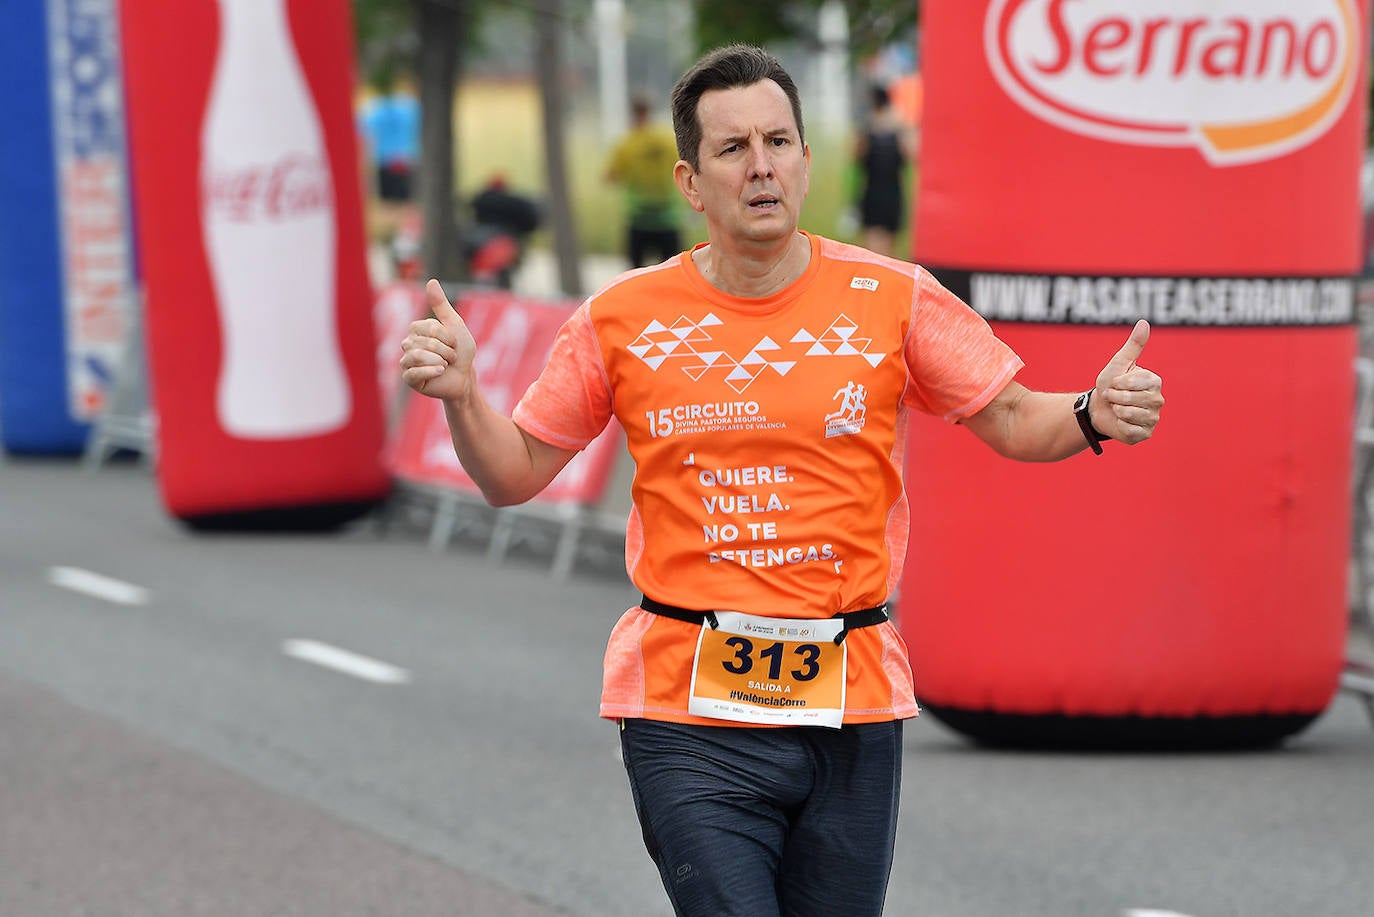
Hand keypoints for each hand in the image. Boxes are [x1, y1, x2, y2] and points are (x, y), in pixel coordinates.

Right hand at [399, 279, 476, 400]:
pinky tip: (441, 372)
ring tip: (445, 365)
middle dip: (445, 351)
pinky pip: (414, 373)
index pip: (428, 327)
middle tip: (451, 357)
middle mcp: (408, 343)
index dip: (446, 336)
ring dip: (440, 361)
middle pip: (424, 343)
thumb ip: (441, 305)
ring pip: (417, 356)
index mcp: (417, 329)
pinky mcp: (409, 378)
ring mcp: (406, 361)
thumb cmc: (460, 352)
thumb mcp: (455, 325)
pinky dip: (432, 371)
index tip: (453, 343)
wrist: (465, 378)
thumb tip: (431, 281)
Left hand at [1091, 319, 1163, 444]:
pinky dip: (1118, 425)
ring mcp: (1153, 418)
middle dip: (1114, 397)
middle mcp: (1158, 400)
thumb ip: (1133, 345)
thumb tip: (1144, 322)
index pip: (1136, 382)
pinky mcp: (1145, 434)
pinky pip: (1129, 430)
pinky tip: (1119, 422)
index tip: (1115, 383)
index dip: (1118, 383)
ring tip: (1116, 408)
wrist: (1098, 409)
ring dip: (1116, 410)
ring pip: (1130, 414)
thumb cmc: (1110, 384)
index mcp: (1154, 382)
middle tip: (1113, 397)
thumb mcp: (1118, 363)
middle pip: (1131, 399)